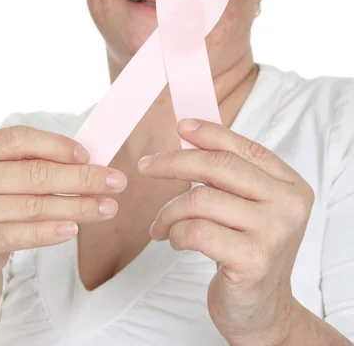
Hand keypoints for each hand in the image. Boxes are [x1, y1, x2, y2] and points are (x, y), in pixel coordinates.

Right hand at [0, 125, 126, 279]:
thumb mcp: (2, 168)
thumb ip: (35, 160)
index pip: (20, 139)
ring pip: (33, 206)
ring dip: (77, 206)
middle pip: (34, 174)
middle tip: (116, 182)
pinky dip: (49, 232)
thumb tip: (89, 161)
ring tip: (107, 208)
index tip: (89, 156)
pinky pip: (18, 236)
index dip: (57, 146)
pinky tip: (74, 229)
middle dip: (82, 178)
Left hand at [138, 119, 314, 345]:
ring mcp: (273, 233)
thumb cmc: (248, 251)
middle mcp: (288, 205)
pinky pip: (196, 231)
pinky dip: (175, 233)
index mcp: (290, 185)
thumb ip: (230, 175)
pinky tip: (174, 241)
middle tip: (147, 166)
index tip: (181, 127)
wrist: (263, 311)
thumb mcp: (250, 208)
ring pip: (201, 200)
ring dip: (169, 211)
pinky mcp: (253, 260)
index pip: (245, 148)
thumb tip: (188, 135)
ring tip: (160, 225)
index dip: (210, 134)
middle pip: (219, 167)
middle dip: (175, 162)